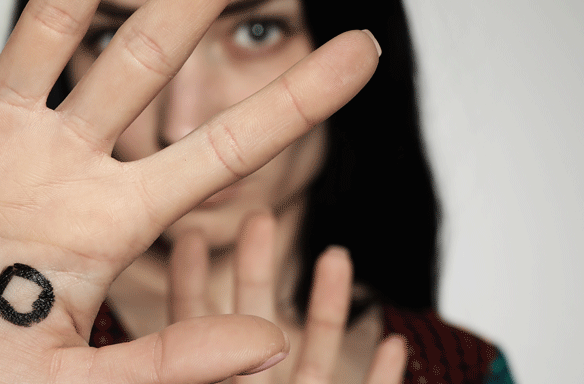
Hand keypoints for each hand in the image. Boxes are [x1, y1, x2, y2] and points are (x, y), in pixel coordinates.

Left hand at [168, 214, 406, 383]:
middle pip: (252, 326)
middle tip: (259, 216)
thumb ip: (205, 361)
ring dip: (329, 308)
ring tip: (336, 255)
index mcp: (213, 383)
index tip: (189, 236)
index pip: (189, 330)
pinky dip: (380, 377)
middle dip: (256, 268)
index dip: (190, 283)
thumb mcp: (206, 378)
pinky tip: (393, 342)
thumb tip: (224, 328)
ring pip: (316, 359)